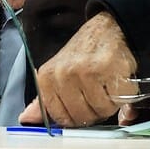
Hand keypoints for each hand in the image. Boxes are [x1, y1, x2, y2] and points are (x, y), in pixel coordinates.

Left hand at [21, 11, 137, 126]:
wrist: (108, 29)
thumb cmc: (83, 55)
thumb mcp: (57, 74)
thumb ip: (43, 100)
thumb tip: (26, 119)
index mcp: (46, 78)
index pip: (60, 118)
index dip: (75, 118)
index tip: (81, 107)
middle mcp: (63, 74)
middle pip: (82, 117)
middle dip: (93, 112)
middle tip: (97, 96)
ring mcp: (85, 71)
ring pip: (101, 111)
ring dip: (109, 104)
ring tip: (106, 87)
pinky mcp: (107, 69)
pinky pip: (118, 100)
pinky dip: (122, 95)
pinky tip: (116, 81)